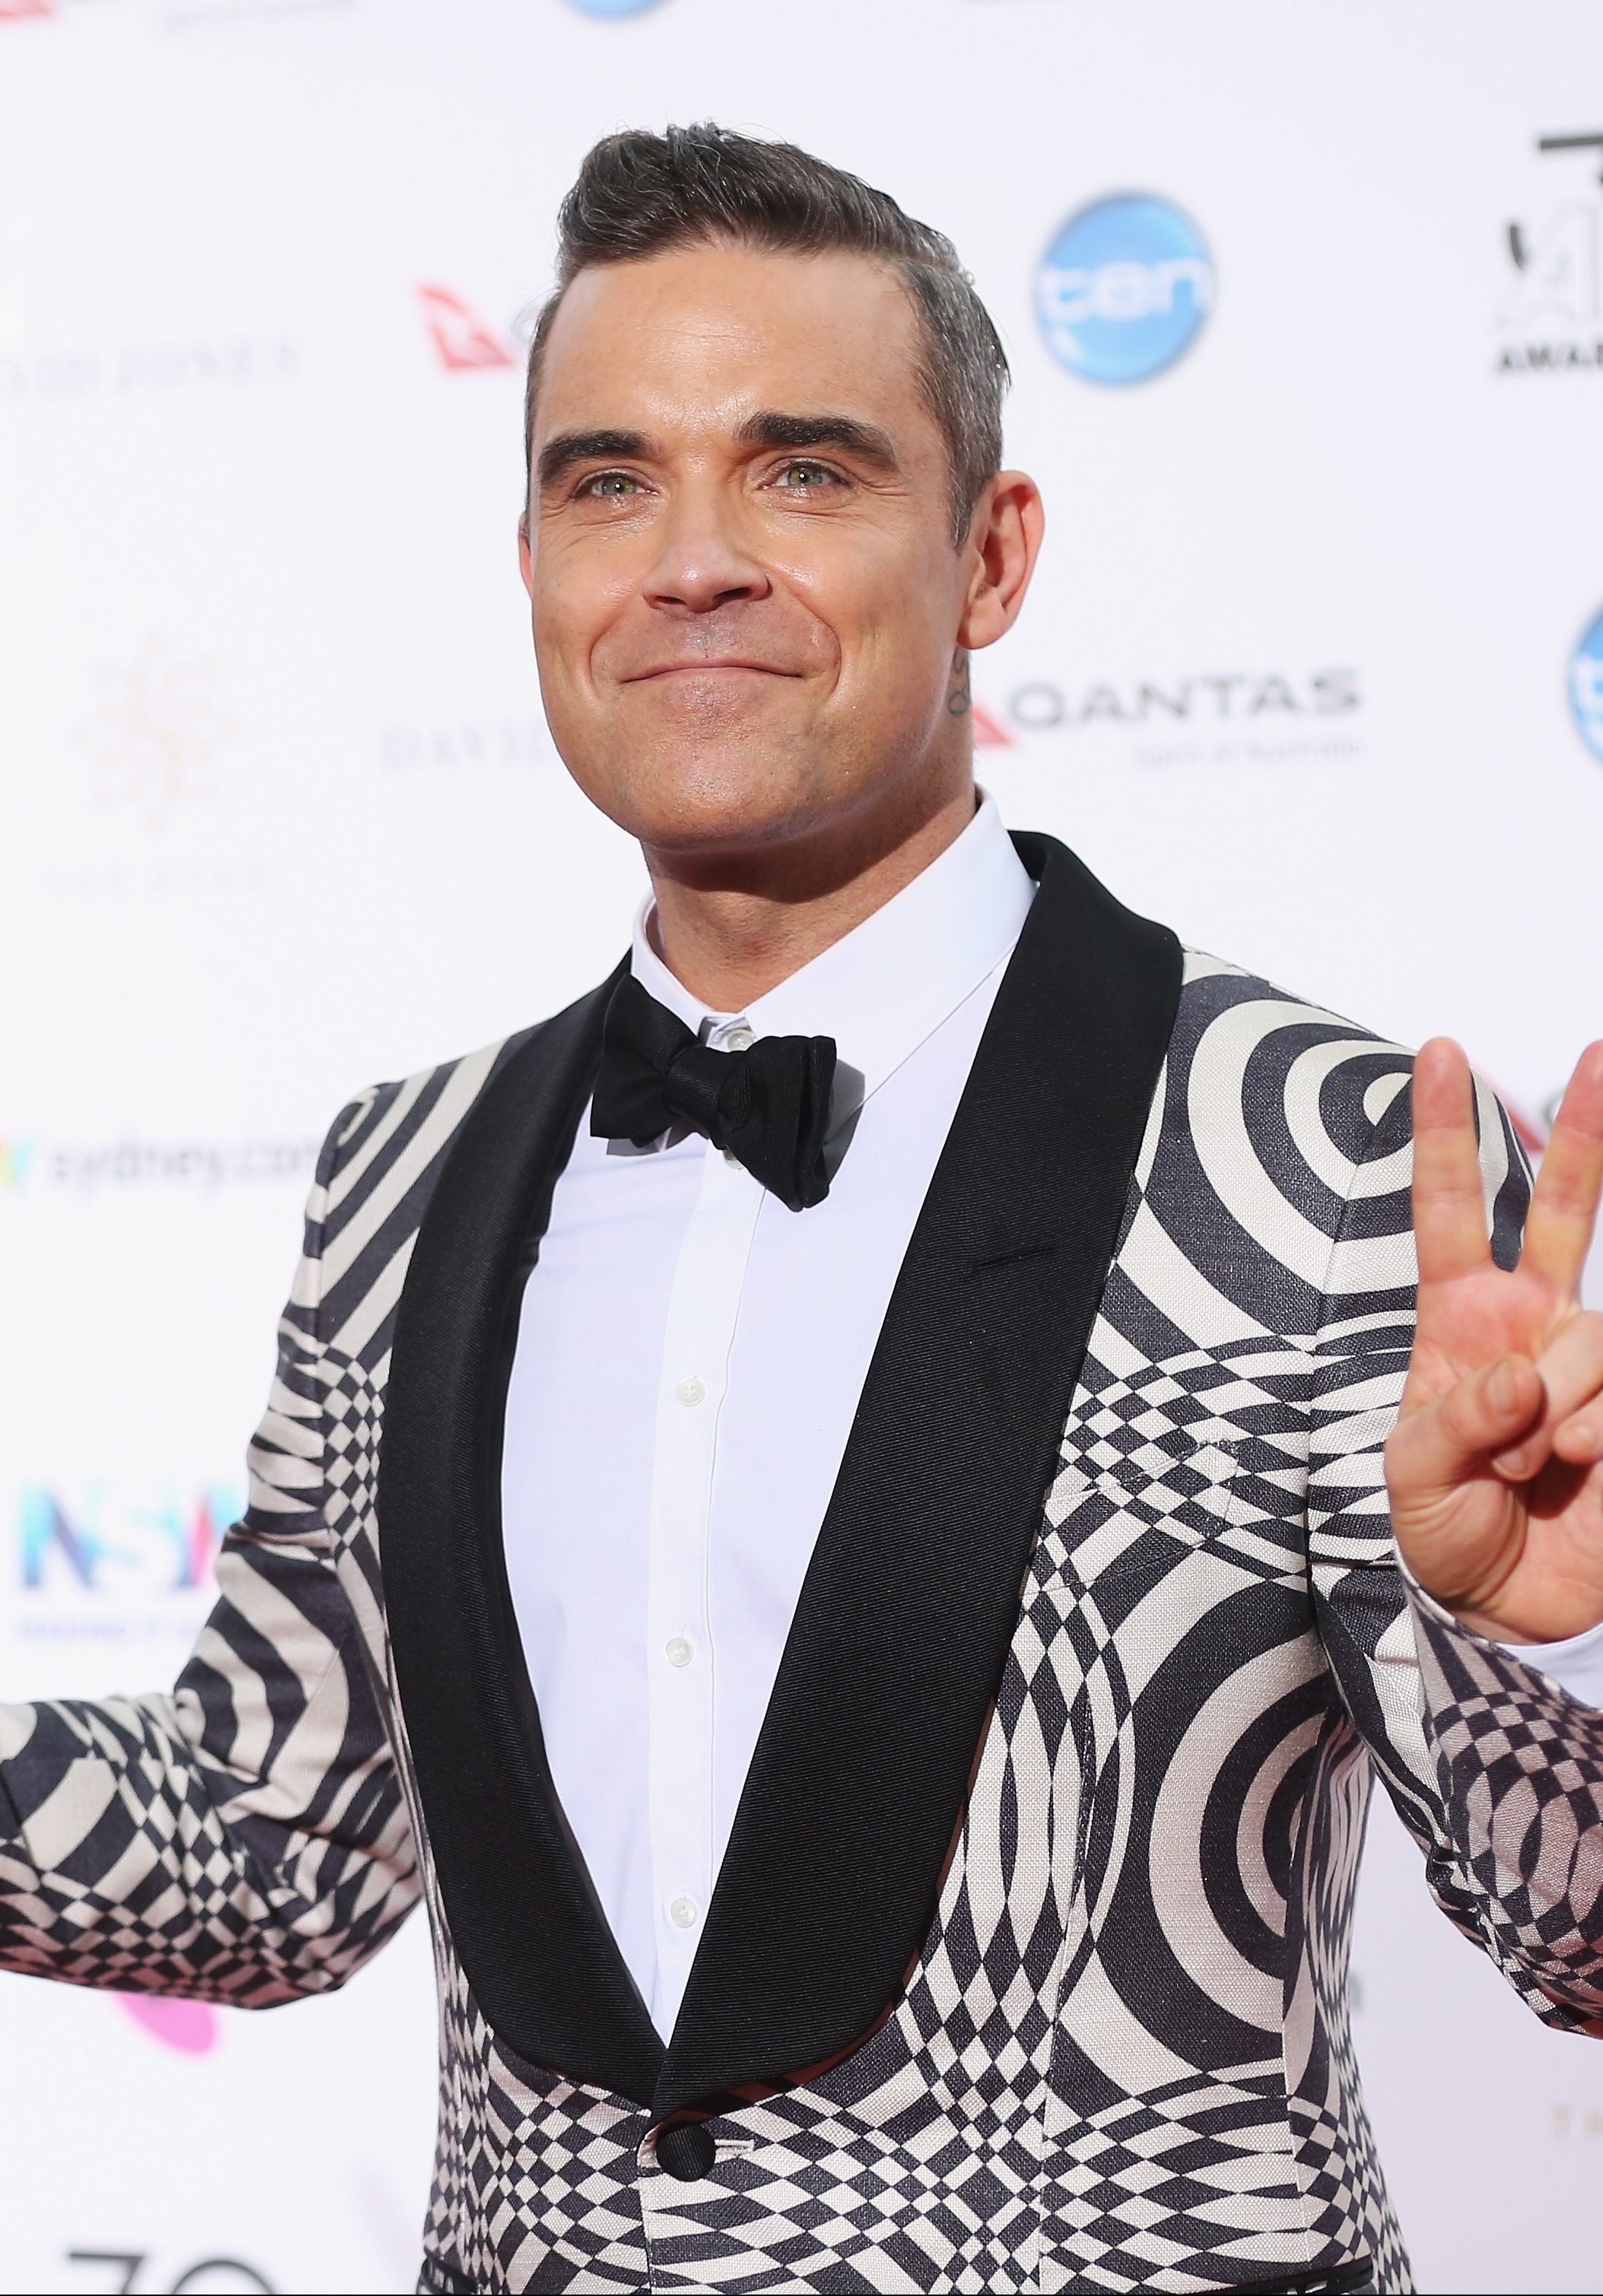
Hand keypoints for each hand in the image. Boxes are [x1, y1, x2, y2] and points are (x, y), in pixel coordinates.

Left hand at [1385, 1038, 1602, 1641]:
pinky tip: (1576, 1467)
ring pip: (1595, 1335)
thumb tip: (1519, 1374)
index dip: (1444, 1133)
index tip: (1439, 1052)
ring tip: (1532, 1462)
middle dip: (1584, 1131)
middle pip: (1562, 1207)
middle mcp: (1531, 1321)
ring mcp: (1588, 1361)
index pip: (1448, 1209)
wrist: (1504, 1605)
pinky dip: (1595, 1433)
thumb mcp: (1414, 1477)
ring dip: (1559, 1407)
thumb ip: (1457, 1419)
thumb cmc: (1447, 1530)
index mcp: (1460, 1318)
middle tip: (1597, 1053)